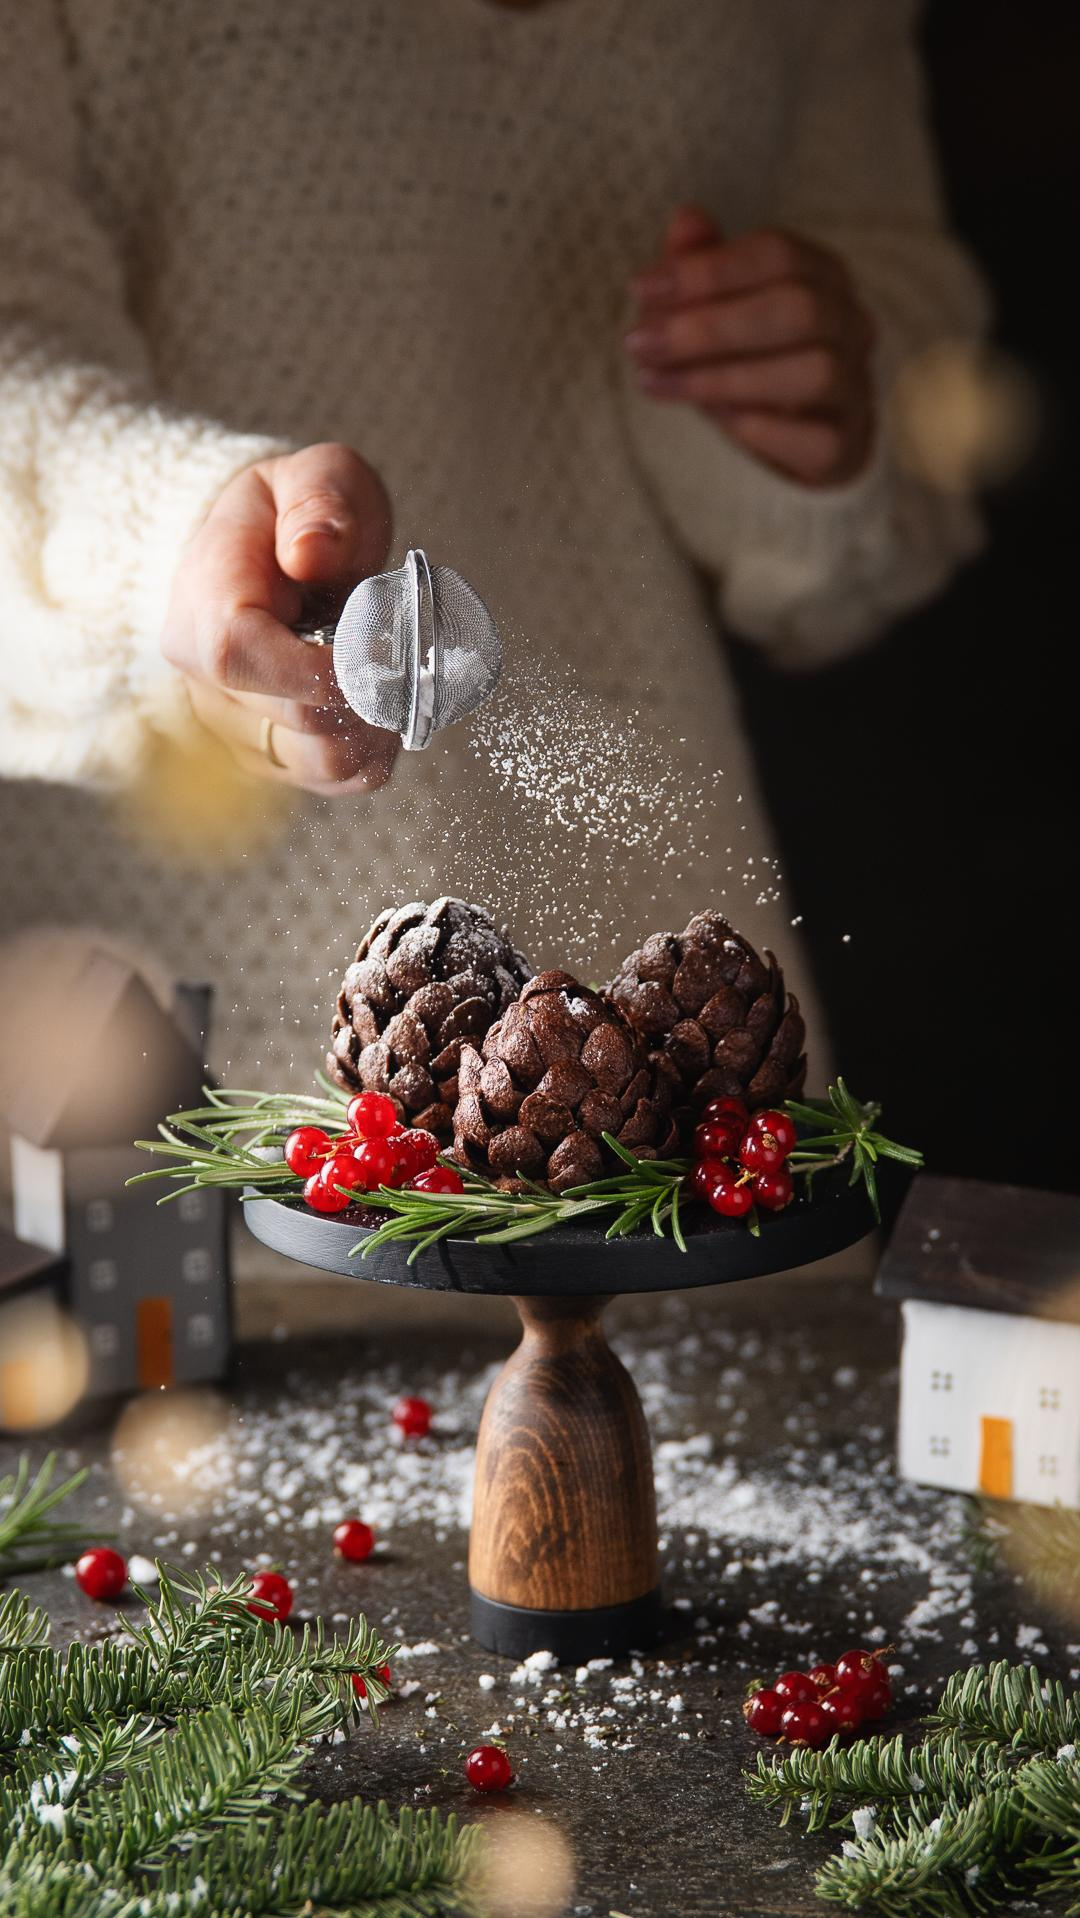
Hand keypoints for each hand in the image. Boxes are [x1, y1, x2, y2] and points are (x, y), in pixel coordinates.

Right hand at [162, 443, 396, 792]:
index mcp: (200, 607)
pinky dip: (372, 751)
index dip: (320, 662)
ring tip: (397, 678)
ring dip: (378, 726)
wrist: (271, 554)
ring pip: (318, 760)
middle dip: (368, 685)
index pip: (240, 654)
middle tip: (406, 647)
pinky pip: (332, 779)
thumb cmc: (295, 514)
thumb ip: (318, 502)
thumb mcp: (314, 475)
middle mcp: (204, 681)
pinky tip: (383, 708)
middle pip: (295, 714)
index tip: (379, 643)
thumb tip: (310, 553)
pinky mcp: (270, 756)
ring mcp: (235, 727)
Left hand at [626, 207, 875, 486]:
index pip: (778, 254)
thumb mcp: (717, 308)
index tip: (641, 288)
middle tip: (640, 344)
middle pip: (798, 308)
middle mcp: (850, 323)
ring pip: (813, 371)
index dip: (707, 270)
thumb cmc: (752, 359)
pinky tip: (709, 418)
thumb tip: (686, 219)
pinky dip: (756, 427)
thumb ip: (701, 266)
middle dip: (710, 326)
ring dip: (724, 378)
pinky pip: (813, 436)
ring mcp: (855, 384)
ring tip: (660, 381)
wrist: (800, 438)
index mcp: (822, 275)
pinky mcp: (846, 442)